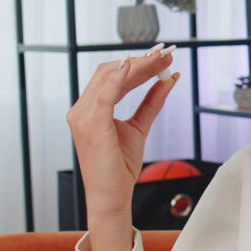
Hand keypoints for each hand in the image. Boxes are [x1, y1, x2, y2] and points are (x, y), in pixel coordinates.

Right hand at [66, 45, 177, 250]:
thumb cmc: (120, 166)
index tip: (161, 57)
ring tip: (162, 60)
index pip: (112, 76)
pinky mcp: (91, 124)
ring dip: (139, 66)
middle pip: (111, 72)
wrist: (111, 195)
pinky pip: (106, 94)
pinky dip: (122, 78)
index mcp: (89, 109)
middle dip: (140, 61)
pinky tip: (137, 67)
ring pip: (111, 78)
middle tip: (166, 55)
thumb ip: (152, 102)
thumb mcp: (140, 127)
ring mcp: (82, 116)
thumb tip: (169, 80)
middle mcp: (81, 109)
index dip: (137, 64)